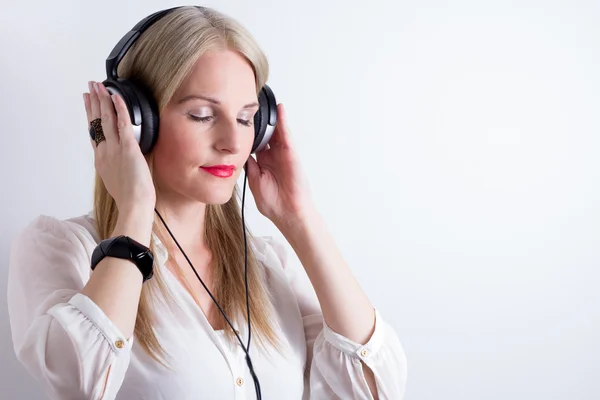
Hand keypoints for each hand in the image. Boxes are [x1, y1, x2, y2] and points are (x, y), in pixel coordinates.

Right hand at [83, 81, 155, 215]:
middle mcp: (104, 151)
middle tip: (89, 87)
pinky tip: (116, 97)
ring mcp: (115, 148)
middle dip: (92, 102)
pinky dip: (119, 108)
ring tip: (98, 86)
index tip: (86, 102)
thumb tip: (118, 162)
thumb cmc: (129, 197)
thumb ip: (114, 167)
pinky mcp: (128, 148)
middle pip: (95, 122)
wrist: (133, 204)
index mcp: (101, 159)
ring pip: (105, 119)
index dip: (89, 115)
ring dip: (102, 100)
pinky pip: (123, 124)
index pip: (93, 132)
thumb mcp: (115, 180)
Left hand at [246, 104, 314, 228]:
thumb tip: (240, 152)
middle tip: (249, 105)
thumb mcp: (254, 181)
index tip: (236, 119)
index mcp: (263, 163)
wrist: (289, 214)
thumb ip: (249, 166)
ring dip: (271, 118)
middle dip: (258, 121)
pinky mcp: (292, 155)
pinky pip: (287, 136)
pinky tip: (280, 111)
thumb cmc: (274, 203)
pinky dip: (284, 123)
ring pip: (276, 132)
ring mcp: (284, 155)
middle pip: (265, 134)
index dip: (246, 132)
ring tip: (264, 101)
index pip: (254, 143)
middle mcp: (274, 157)